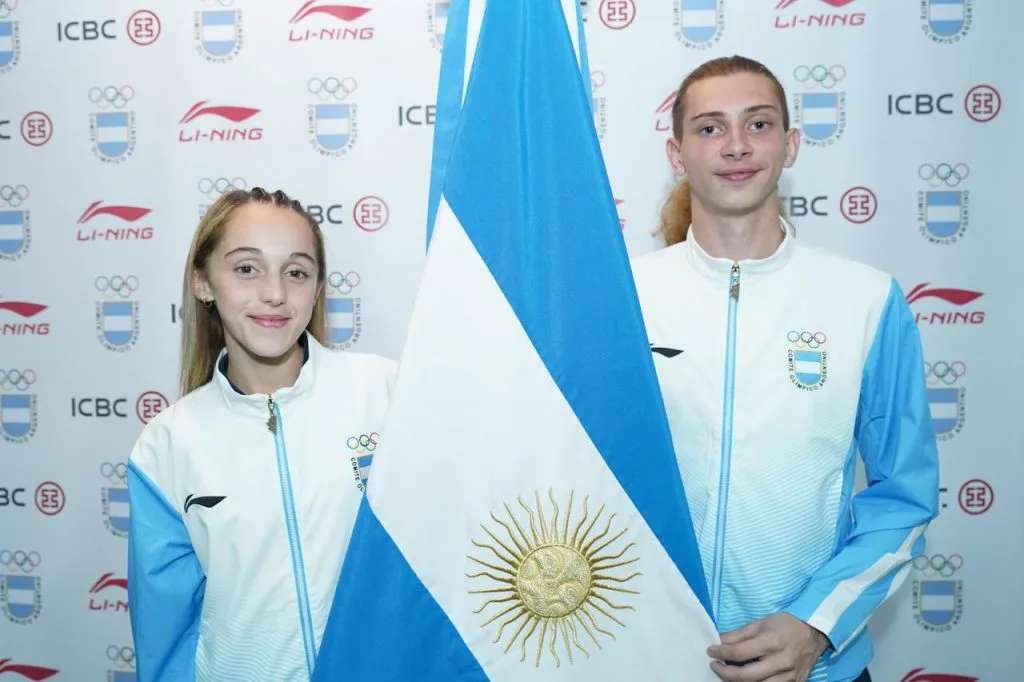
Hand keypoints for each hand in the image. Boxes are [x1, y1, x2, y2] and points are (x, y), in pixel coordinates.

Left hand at [706, 613, 828, 681]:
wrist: (815, 632)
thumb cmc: (786, 624)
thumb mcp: (761, 623)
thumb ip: (739, 634)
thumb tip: (719, 641)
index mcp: (772, 642)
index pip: (739, 653)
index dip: (721, 653)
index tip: (710, 651)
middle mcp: (781, 662)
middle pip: (746, 676)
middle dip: (725, 673)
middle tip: (715, 666)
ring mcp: (790, 676)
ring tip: (728, 673)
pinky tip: (746, 679)